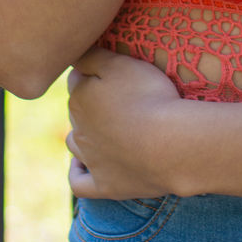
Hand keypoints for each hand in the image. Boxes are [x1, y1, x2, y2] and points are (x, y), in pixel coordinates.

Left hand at [67, 46, 181, 199]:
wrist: (169, 143)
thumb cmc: (147, 97)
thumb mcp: (120, 63)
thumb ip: (91, 57)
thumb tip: (72, 55)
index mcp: (80, 98)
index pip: (77, 80)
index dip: (93, 73)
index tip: (111, 70)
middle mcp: (79, 129)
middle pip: (78, 111)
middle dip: (90, 103)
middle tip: (118, 95)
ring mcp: (91, 159)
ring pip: (75, 143)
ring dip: (83, 134)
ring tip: (103, 126)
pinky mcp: (104, 185)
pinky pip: (79, 181)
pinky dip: (78, 171)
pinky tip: (83, 164)